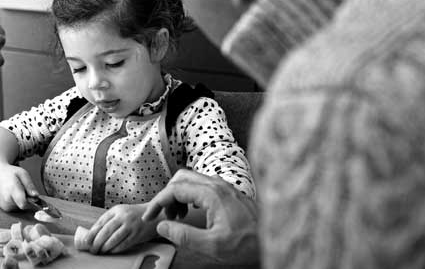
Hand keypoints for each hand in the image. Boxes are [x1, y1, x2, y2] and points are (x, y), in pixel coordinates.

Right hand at [0, 162, 37, 211]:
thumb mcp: (23, 174)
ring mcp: (4, 205)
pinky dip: (17, 203)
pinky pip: (16, 208)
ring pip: (21, 208)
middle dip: (28, 200)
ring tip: (17, 191)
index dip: (32, 201)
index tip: (33, 195)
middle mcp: (6, 200)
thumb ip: (30, 186)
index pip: (24, 204)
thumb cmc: (10, 173)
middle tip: (23, 189)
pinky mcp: (4, 208)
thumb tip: (36, 196)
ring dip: (23, 201)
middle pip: (24, 206)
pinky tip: (13, 195)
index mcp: (12, 190)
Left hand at [82, 203, 158, 253]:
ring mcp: (130, 225)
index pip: (100, 222)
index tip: (86, 240)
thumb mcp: (122, 212)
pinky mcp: (137, 234)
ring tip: (100, 251)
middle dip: (96, 242)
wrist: (157, 215)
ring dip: (105, 247)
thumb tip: (95, 232)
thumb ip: (110, 220)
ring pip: (113, 238)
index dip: (92, 232)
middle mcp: (123, 216)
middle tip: (92, 249)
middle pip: (105, 231)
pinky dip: (115, 249)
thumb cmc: (136, 215)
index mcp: (117, 210)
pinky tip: (111, 252)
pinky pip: (123, 244)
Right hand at [141, 169, 259, 263]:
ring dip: (178, 195)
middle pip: (180, 178)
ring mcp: (223, 186)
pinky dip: (190, 195)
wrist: (274, 238)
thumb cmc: (248, 243)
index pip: (174, 189)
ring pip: (191, 180)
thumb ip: (184, 235)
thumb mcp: (213, 245)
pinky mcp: (227, 191)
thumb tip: (162, 226)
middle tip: (163, 216)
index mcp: (211, 194)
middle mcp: (217, 184)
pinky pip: (201, 184)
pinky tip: (192, 212)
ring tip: (177, 217)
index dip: (158, 202)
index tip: (150, 216)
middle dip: (167, 196)